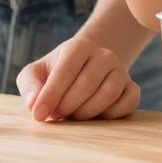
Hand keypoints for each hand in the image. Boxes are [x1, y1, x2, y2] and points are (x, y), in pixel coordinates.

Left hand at [16, 35, 140, 121]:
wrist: (83, 68)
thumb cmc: (54, 73)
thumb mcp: (36, 73)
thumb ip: (30, 84)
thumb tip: (34, 103)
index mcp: (79, 46)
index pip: (66, 71)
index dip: (50, 95)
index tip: (38, 115)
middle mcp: (104, 54)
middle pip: (87, 84)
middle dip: (67, 106)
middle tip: (57, 116)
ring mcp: (121, 70)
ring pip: (109, 94)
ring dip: (87, 112)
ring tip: (73, 115)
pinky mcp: (132, 86)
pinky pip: (129, 102)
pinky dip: (112, 114)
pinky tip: (96, 116)